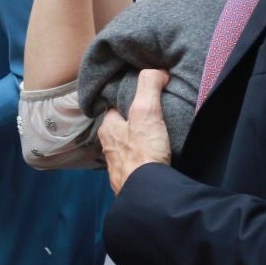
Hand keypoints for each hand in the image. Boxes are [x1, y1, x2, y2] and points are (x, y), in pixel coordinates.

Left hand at [97, 68, 171, 193]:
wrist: (147, 192)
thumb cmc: (143, 152)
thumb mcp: (146, 111)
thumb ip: (149, 86)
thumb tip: (157, 72)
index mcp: (108, 129)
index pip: (113, 108)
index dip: (126, 101)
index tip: (139, 97)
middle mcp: (109, 148)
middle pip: (120, 129)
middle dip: (132, 124)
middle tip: (152, 119)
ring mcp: (118, 167)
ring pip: (127, 149)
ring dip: (138, 144)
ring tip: (156, 139)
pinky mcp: (130, 181)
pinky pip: (136, 166)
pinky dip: (143, 161)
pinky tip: (155, 160)